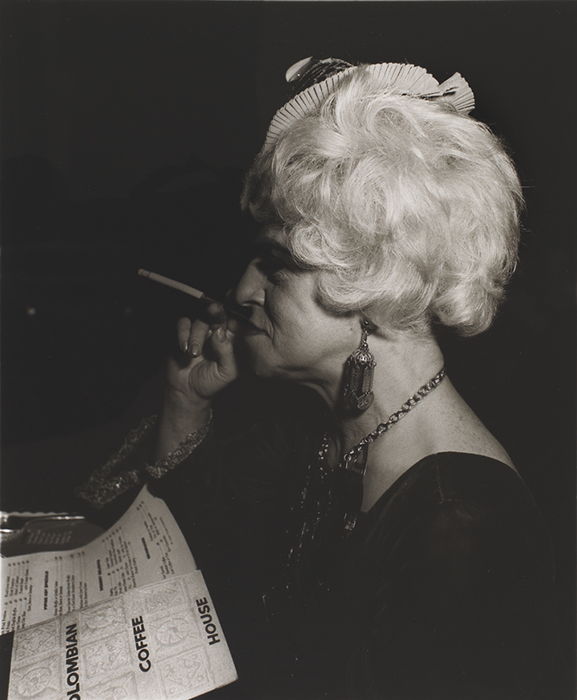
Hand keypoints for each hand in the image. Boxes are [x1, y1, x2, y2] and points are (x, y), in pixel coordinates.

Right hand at [156, 305, 238, 459]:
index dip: (234, 315)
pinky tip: (184, 348)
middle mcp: (216, 333)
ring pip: (199, 320)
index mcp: (230, 340)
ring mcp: (200, 332)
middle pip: (217, 315)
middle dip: (215, 313)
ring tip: (193, 353)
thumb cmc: (211, 382)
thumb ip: (226, 352)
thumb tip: (220, 331)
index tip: (231, 316)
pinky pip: (183, 323)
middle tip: (212, 313)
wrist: (188, 391)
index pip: (235, 322)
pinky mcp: (184, 333)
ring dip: (195, 336)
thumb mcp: (226, 371)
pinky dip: (183, 333)